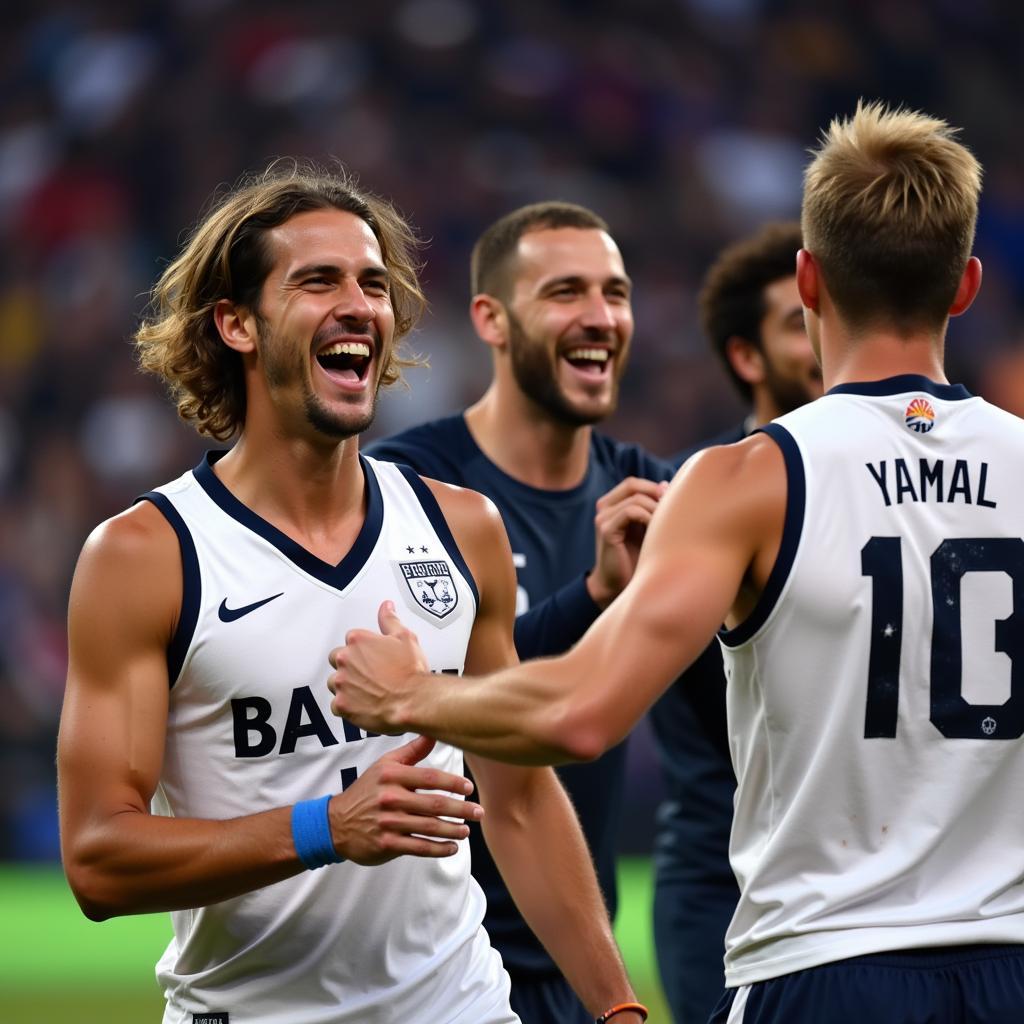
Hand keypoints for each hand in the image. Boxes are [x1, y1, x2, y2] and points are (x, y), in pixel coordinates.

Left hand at [328, 601, 428, 734]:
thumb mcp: (405, 638)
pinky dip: (347, 705)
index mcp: (358, 641)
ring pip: (335, 682)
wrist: (413, 700)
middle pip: (337, 659)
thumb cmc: (410, 672)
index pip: (350, 639)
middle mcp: (346, 660)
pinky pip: (336, 705)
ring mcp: (342, 683)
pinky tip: (362, 703)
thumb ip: (390, 620)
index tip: (371, 656)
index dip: (362, 648)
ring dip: (347, 685)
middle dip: (350, 665)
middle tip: (368, 672)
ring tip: (366, 689)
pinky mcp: (341, 704)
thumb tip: (386, 608)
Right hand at [329, 734, 482, 864]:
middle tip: (478, 811)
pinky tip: (453, 847)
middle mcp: (390, 798)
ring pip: (429, 827)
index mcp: (392, 776)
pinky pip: (419, 847)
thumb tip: (434, 731)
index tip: (469, 788)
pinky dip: (439, 848)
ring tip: (467, 830)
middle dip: (461, 809)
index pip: (430, 778)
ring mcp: (389, 822)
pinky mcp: (387, 844)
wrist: (337, 823)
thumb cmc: (367, 790)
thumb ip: (411, 751)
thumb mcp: (384, 765)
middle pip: (434, 804)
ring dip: (453, 829)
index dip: (453, 783)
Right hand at [586, 477, 668, 608]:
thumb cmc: (637, 558)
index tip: (671, 501)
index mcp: (611, 505)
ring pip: (635, 499)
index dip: (653, 488)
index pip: (633, 484)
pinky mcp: (606, 530)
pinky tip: (656, 531)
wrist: (619, 586)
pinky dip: (648, 517)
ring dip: (655, 509)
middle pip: (632, 486)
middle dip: (655, 495)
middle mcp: (604, 508)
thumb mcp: (647, 527)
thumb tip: (665, 484)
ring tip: (665, 525)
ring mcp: (603, 518)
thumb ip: (653, 506)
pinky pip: (630, 512)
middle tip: (671, 510)